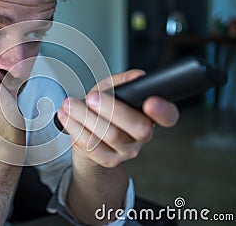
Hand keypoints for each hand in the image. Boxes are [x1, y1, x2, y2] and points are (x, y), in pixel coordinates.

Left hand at [56, 69, 178, 168]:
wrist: (90, 136)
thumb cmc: (103, 109)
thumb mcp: (111, 90)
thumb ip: (122, 82)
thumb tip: (137, 76)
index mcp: (149, 116)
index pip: (168, 116)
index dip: (163, 110)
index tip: (150, 102)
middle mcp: (142, 135)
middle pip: (138, 127)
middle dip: (113, 109)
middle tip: (92, 98)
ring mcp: (127, 150)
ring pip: (110, 135)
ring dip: (86, 117)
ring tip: (70, 104)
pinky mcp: (108, 160)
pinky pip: (93, 146)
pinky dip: (76, 128)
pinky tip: (66, 117)